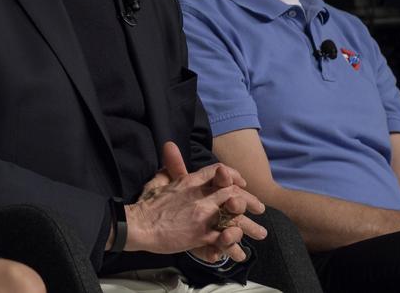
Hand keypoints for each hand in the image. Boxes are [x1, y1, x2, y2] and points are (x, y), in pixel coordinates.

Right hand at [125, 142, 267, 260]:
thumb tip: (170, 148)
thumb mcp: (158, 180)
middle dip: (249, 201)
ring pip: (234, 217)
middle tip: (259, 208)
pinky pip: (224, 239)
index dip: (233, 176)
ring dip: (249, 225)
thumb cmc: (146, 204)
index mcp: (190, 182)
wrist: (138, 225)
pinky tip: (242, 249)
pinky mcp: (200, 235)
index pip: (218, 172)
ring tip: (261, 232)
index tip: (242, 182)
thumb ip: (169, 167)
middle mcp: (200, 197)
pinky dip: (234, 244)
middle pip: (233, 194)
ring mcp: (202, 216)